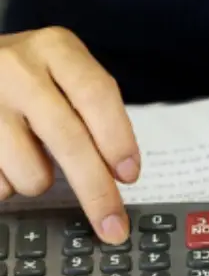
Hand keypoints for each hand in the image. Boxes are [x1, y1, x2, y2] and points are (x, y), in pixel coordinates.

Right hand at [0, 27, 139, 243]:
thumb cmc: (32, 78)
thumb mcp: (67, 76)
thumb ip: (94, 114)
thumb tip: (119, 175)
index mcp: (57, 50)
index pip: (96, 96)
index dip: (117, 141)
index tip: (129, 176)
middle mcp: (18, 67)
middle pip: (69, 140)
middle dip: (97, 192)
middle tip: (113, 226)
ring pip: (32, 172)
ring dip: (40, 181)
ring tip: (30, 156)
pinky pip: (0, 184)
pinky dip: (8, 183)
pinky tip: (4, 157)